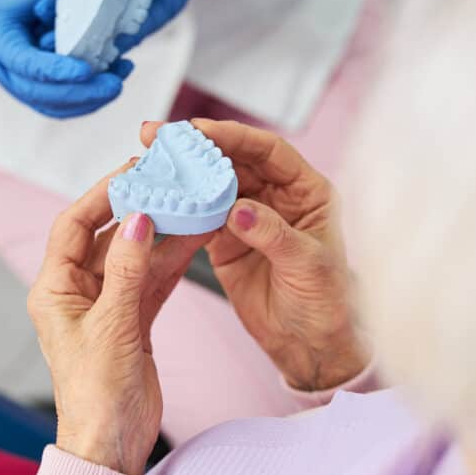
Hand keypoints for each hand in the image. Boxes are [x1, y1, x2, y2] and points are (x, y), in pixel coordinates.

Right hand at [0, 0, 130, 117]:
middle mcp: (4, 71)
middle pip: (42, 93)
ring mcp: (16, 87)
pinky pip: (57, 108)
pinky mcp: (30, 94)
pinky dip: (83, 103)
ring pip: (52, 106)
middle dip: (82, 92)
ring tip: (118, 82)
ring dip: (88, 100)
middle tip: (116, 84)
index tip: (87, 70)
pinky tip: (108, 88)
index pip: (27, 63)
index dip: (57, 70)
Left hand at [27, 164, 207, 474]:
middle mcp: (77, 292)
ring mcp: (107, 306)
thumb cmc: (97, 394)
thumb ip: (128, 272)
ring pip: (137, 258)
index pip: (75, 226)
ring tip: (192, 206)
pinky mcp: (132, 322)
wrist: (111, 443)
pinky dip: (172, 262)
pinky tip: (194, 240)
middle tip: (169, 182)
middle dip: (139, 209)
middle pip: (109, 236)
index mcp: (55, 290)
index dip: (102, 195)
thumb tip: (139, 220)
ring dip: (163, 235)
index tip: (134, 172)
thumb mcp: (113, 327)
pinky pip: (152, 281)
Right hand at [141, 120, 369, 391]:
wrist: (310, 344)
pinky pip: (199, 217)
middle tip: (159, 137)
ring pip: (212, 186)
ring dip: (182, 175)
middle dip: (198, 148)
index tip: (200, 130)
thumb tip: (238, 208)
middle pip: (233, 161)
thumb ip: (273, 233)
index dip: (235, 137)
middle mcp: (277, 198)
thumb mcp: (308, 264)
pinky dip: (179, 209)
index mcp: (307, 191)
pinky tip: (157, 199)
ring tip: (150, 163)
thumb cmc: (326, 302)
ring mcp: (248, 218)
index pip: (269, 151)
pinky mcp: (226, 242)